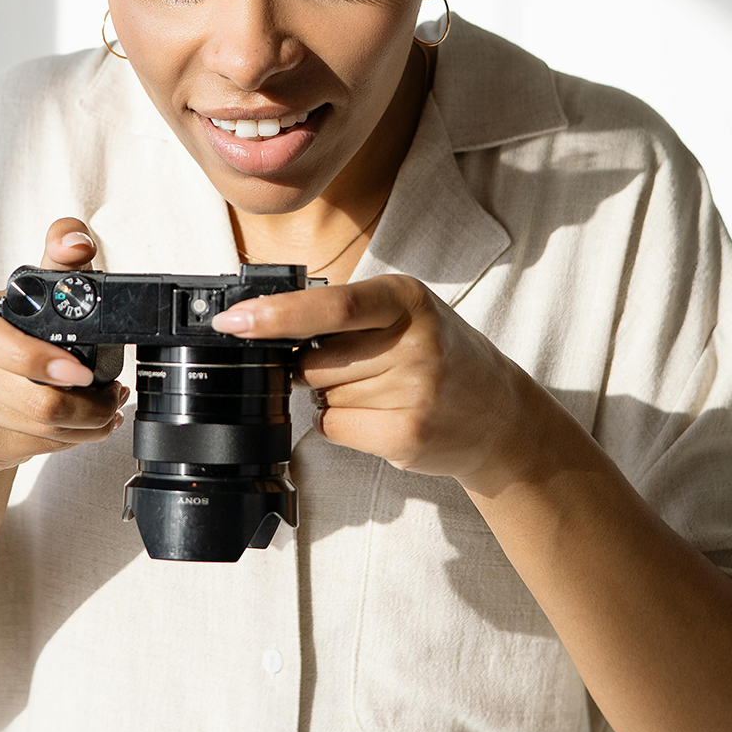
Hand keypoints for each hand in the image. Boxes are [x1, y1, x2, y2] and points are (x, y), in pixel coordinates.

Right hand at [0, 218, 126, 473]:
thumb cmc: (20, 337)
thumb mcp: (43, 293)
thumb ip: (64, 257)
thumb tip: (75, 240)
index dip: (41, 362)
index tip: (84, 372)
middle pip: (34, 404)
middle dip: (89, 407)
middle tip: (113, 397)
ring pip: (42, 433)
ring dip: (87, 426)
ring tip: (105, 412)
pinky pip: (35, 452)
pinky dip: (67, 443)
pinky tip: (77, 428)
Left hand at [211, 273, 530, 491]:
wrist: (498, 413)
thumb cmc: (437, 352)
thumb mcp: (401, 311)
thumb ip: (341, 313)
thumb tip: (262, 329)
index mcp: (405, 297)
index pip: (331, 305)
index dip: (275, 315)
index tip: (233, 322)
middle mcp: (415, 341)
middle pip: (315, 361)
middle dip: (310, 367)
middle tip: (353, 365)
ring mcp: (415, 391)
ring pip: (322, 396)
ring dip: (331, 395)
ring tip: (380, 389)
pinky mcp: (407, 434)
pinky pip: (334, 427)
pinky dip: (341, 423)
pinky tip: (380, 414)